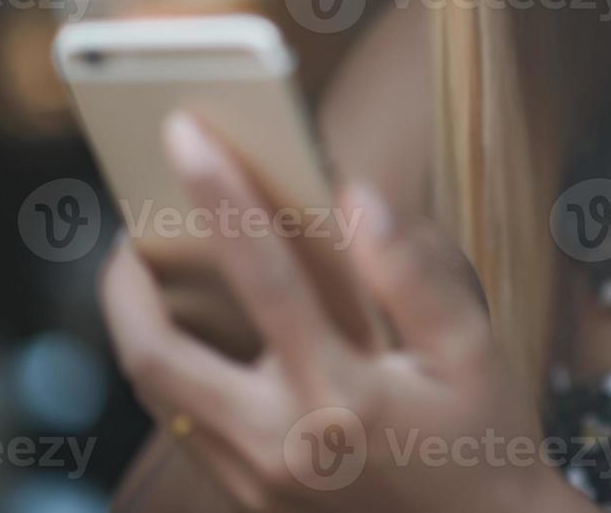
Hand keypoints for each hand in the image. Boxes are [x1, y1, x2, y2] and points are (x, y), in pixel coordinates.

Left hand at [100, 112, 584, 511]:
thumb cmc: (485, 436)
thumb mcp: (474, 349)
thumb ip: (414, 273)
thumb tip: (354, 197)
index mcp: (342, 398)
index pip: (265, 277)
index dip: (224, 195)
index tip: (188, 134)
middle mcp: (281, 443)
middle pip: (158, 355)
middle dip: (125, 284)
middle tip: (127, 228)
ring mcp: (256, 480)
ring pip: (159, 396)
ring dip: (141, 327)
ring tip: (147, 274)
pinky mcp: (250, 500)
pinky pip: (186, 425)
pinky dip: (174, 370)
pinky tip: (197, 335)